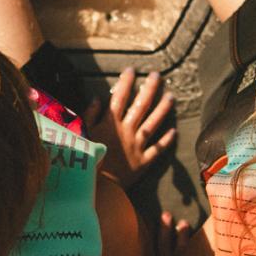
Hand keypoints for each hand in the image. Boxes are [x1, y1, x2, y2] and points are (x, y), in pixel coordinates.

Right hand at [82, 67, 176, 185]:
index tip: (132, 70)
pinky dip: (166, 140)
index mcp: (110, 124)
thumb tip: (97, 98)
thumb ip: (89, 116)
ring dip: (162, 109)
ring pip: (152, 124)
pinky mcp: (143, 161)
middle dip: (150, 89)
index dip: (126, 82)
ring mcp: (136, 146)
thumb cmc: (85, 159)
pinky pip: (157, 149)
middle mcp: (126, 131)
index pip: (119, 98)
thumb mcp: (81, 134)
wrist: (96, 186)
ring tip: (171, 97)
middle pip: (140, 106)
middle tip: (158, 75)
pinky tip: (174, 131)